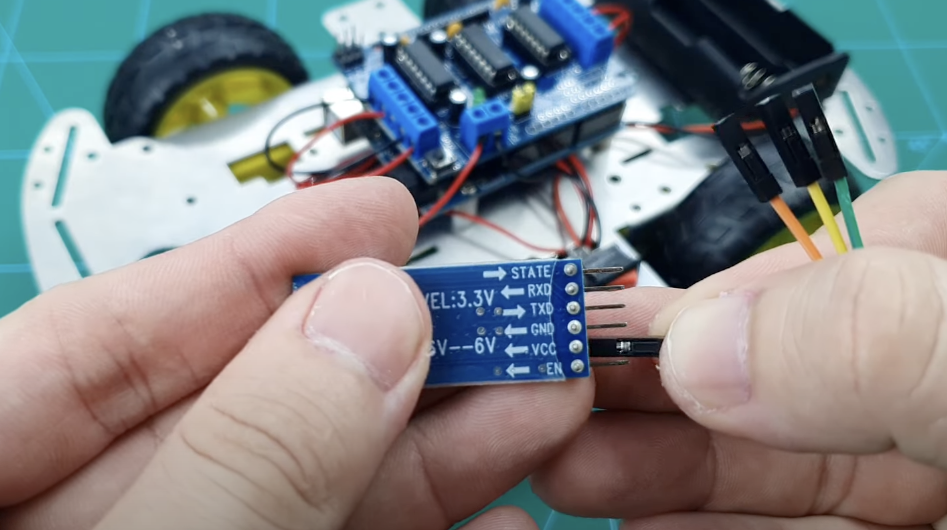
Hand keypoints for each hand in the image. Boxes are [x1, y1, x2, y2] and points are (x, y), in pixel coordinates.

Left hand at [0, 177, 592, 529]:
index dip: (246, 265)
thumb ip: (243, 456)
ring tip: (538, 397)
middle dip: (376, 358)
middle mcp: (76, 529)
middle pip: (231, 410)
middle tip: (494, 309)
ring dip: (431, 447)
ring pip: (302, 488)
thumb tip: (365, 317)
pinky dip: (414, 529)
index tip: (369, 217)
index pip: (98, 338)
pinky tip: (499, 506)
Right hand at [533, 171, 946, 528]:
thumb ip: (877, 338)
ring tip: (572, 461)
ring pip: (778, 455)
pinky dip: (711, 529)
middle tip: (575, 387)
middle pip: (795, 357)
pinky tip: (644, 520)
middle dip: (672, 373)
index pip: (881, 235)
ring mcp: (936, 477)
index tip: (679, 319)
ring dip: (663, 458)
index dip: (764, 270)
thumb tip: (709, 341)